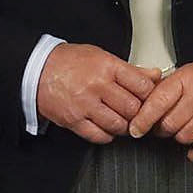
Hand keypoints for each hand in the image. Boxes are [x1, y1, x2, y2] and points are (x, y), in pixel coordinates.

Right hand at [35, 42, 159, 143]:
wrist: (37, 70)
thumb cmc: (70, 62)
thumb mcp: (102, 57)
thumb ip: (131, 69)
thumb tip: (156, 75)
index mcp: (107, 66)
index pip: (142, 85)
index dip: (149, 94)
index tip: (148, 97)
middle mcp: (97, 86)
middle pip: (132, 108)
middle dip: (138, 112)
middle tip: (136, 112)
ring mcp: (85, 105)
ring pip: (118, 124)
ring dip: (124, 126)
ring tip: (122, 120)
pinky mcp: (74, 120)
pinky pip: (99, 136)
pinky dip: (107, 135)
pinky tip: (106, 127)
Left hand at [130, 58, 192, 157]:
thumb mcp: (185, 74)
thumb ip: (163, 89)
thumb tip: (138, 108)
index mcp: (186, 79)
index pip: (157, 102)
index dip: (142, 119)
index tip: (134, 130)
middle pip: (168, 125)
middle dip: (162, 129)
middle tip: (167, 125)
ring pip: (183, 138)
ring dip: (180, 137)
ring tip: (186, 127)